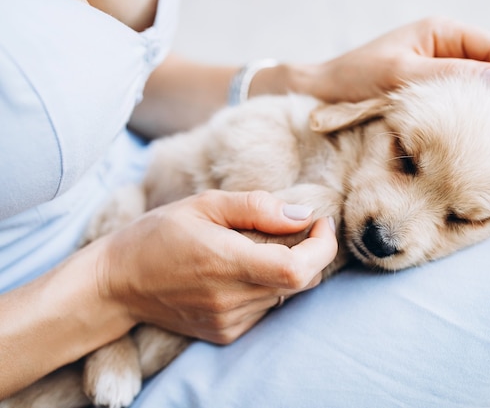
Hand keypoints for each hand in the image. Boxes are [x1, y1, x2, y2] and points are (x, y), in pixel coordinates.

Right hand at [96, 190, 337, 343]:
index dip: (322, 247)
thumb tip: (303, 214)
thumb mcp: (204, 205)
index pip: (298, 269)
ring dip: (286, 269)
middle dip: (310, 253)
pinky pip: (266, 308)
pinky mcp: (225, 333)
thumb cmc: (158, 235)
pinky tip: (239, 271)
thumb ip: (257, 207)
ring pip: (286, 294)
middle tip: (291, 228)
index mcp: (226, 263)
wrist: (117, 284)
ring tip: (253, 248)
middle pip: (300, 282)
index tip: (320, 223)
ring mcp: (229, 322)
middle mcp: (232, 299)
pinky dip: (267, 286)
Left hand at [308, 17, 489, 112]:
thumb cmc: (355, 78)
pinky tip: (486, 135)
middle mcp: (449, 47)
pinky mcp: (436, 91)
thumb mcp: (399, 75)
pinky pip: (469, 99)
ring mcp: (444, 69)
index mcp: (442, 32)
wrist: (324, 92)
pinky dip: (482, 115)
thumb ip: (446, 76)